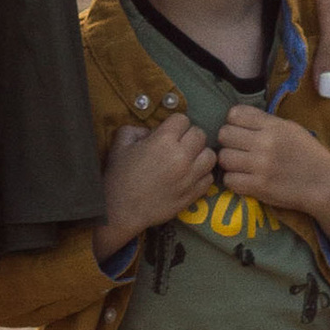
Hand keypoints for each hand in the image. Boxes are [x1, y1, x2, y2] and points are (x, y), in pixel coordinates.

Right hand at [97, 113, 213, 255]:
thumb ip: (137, 129)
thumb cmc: (118, 176)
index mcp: (164, 140)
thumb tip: (151, 131)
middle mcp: (182, 156)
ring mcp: (190, 176)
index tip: (168, 133)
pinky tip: (189, 177)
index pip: (183, 119)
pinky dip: (202, 175)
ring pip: (210, 156)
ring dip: (200, 155)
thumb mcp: (120, 144)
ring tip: (188, 160)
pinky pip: (209, 178)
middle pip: (200, 134)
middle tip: (178, 145)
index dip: (174, 124)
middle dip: (189, 136)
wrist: (121, 211)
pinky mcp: (194, 194)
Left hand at [216, 104, 329, 255]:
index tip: (240, 132)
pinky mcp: (259, 187)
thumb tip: (237, 118)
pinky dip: (233, 181)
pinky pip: (229, 180)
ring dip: (229, 163)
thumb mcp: (291, 129)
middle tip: (238, 150)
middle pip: (224, 134)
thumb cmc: (308, 155)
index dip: (234, 123)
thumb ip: (265, 122)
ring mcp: (261, 165)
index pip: (234, 114)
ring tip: (240, 166)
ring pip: (223, 157)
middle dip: (228, 142)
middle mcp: (265, 142)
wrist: (325, 184)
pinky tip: (244, 180)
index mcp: (273, 125)